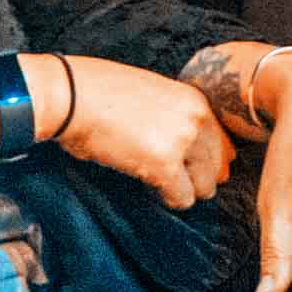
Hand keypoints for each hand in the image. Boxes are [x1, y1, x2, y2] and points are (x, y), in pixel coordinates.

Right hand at [51, 56, 232, 209]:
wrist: (69, 95)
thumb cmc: (95, 91)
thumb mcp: (148, 92)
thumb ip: (172, 114)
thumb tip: (183, 145)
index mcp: (194, 100)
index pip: (222, 142)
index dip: (206, 160)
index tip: (189, 169)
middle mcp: (197, 119)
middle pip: (217, 166)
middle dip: (198, 179)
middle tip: (175, 183)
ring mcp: (182, 142)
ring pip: (204, 186)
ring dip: (185, 190)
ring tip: (161, 186)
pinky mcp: (164, 165)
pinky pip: (182, 197)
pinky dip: (168, 200)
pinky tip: (152, 190)